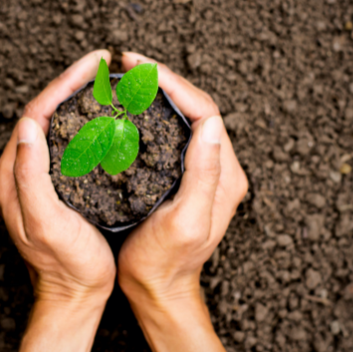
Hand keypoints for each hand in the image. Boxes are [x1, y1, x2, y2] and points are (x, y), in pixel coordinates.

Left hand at [0, 50, 115, 351]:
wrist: (73, 293)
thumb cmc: (64, 264)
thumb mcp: (45, 223)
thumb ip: (30, 176)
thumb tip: (29, 124)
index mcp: (11, 176)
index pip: (34, 115)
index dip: (62, 85)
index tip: (92, 64)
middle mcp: (18, 171)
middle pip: (43, 113)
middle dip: (71, 84)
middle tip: (102, 64)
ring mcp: (35, 177)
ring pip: (55, 124)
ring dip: (77, 98)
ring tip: (105, 80)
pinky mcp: (52, 184)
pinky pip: (66, 141)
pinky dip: (84, 121)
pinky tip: (104, 115)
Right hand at [117, 52, 246, 351]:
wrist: (158, 288)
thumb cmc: (165, 262)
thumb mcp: (186, 222)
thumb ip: (204, 175)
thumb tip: (209, 123)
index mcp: (223, 174)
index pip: (204, 111)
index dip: (173, 83)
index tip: (140, 67)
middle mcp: (217, 167)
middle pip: (195, 107)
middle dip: (163, 79)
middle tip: (129, 63)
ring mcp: (201, 170)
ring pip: (182, 116)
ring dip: (157, 92)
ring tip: (128, 77)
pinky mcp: (183, 175)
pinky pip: (171, 132)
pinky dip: (151, 112)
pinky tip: (130, 107)